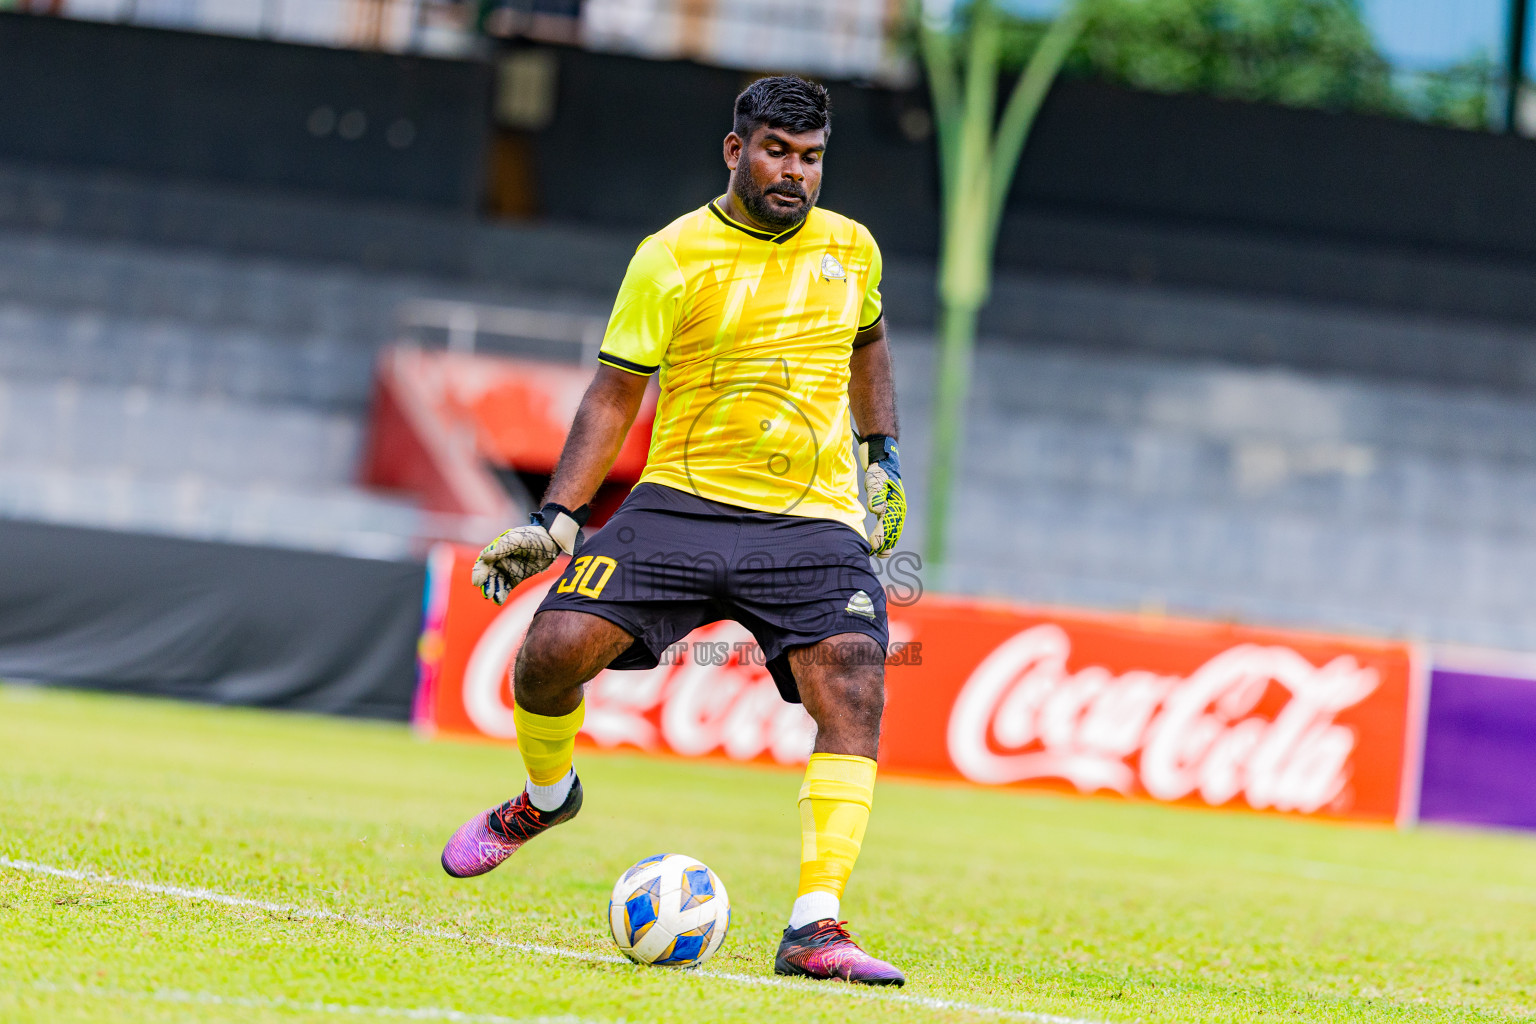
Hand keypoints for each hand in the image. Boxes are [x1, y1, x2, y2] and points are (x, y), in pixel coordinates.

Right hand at [471, 503, 587, 604]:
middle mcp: (498, 561)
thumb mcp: (517, 540)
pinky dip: (501, 594)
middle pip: (488, 575)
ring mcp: (507, 570)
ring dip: (493, 591)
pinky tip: (498, 601)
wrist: (550, 542)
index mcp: (495, 550)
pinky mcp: (515, 578)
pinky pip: (505, 588)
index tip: (477, 582)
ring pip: (496, 583)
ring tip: (494, 599)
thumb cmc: (532, 537)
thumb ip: (502, 548)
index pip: (483, 563)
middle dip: (486, 585)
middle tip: (487, 594)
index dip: (479, 573)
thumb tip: (484, 557)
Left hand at [858, 435, 904, 557]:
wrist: (884, 461)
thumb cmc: (879, 471)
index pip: (889, 525)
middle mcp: (898, 509)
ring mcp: (896, 509)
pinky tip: (882, 543)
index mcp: (896, 505)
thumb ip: (876, 495)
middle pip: (893, 531)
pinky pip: (890, 526)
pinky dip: (886, 535)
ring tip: (881, 554)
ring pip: (894, 530)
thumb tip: (877, 510)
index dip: (881, 537)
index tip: (873, 547)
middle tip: (876, 554)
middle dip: (885, 543)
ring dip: (888, 542)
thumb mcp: (876, 481)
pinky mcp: (891, 508)